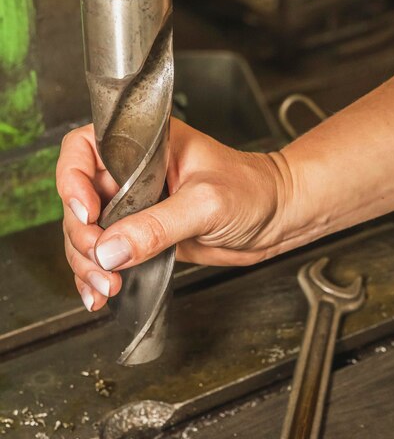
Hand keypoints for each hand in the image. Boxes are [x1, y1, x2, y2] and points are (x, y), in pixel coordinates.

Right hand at [56, 118, 288, 310]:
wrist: (277, 218)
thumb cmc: (253, 189)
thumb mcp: (206, 202)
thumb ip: (158, 225)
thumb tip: (111, 249)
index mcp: (143, 145)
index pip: (83, 150)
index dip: (72, 180)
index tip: (87, 213)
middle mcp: (132, 174)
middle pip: (78, 200)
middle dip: (81, 236)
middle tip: (101, 262)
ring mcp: (136, 207)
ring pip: (89, 233)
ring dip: (86, 262)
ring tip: (104, 287)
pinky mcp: (144, 236)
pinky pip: (109, 254)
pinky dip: (98, 275)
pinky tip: (99, 294)